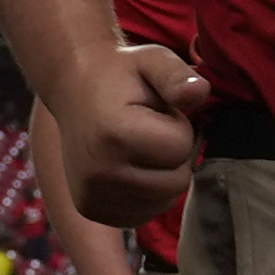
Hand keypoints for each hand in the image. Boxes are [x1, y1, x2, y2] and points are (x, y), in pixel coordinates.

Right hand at [45, 36, 210, 231]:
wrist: (73, 87)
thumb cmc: (122, 74)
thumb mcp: (153, 60)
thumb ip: (178, 76)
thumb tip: (200, 91)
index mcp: (114, 134)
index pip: (181, 148)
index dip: (178, 125)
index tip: (155, 111)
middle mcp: (98, 172)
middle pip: (176, 182)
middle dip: (172, 154)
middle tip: (148, 129)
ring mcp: (92, 196)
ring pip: (163, 201)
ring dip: (162, 174)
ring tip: (139, 146)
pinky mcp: (90, 210)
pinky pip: (143, 214)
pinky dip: (147, 193)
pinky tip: (130, 167)